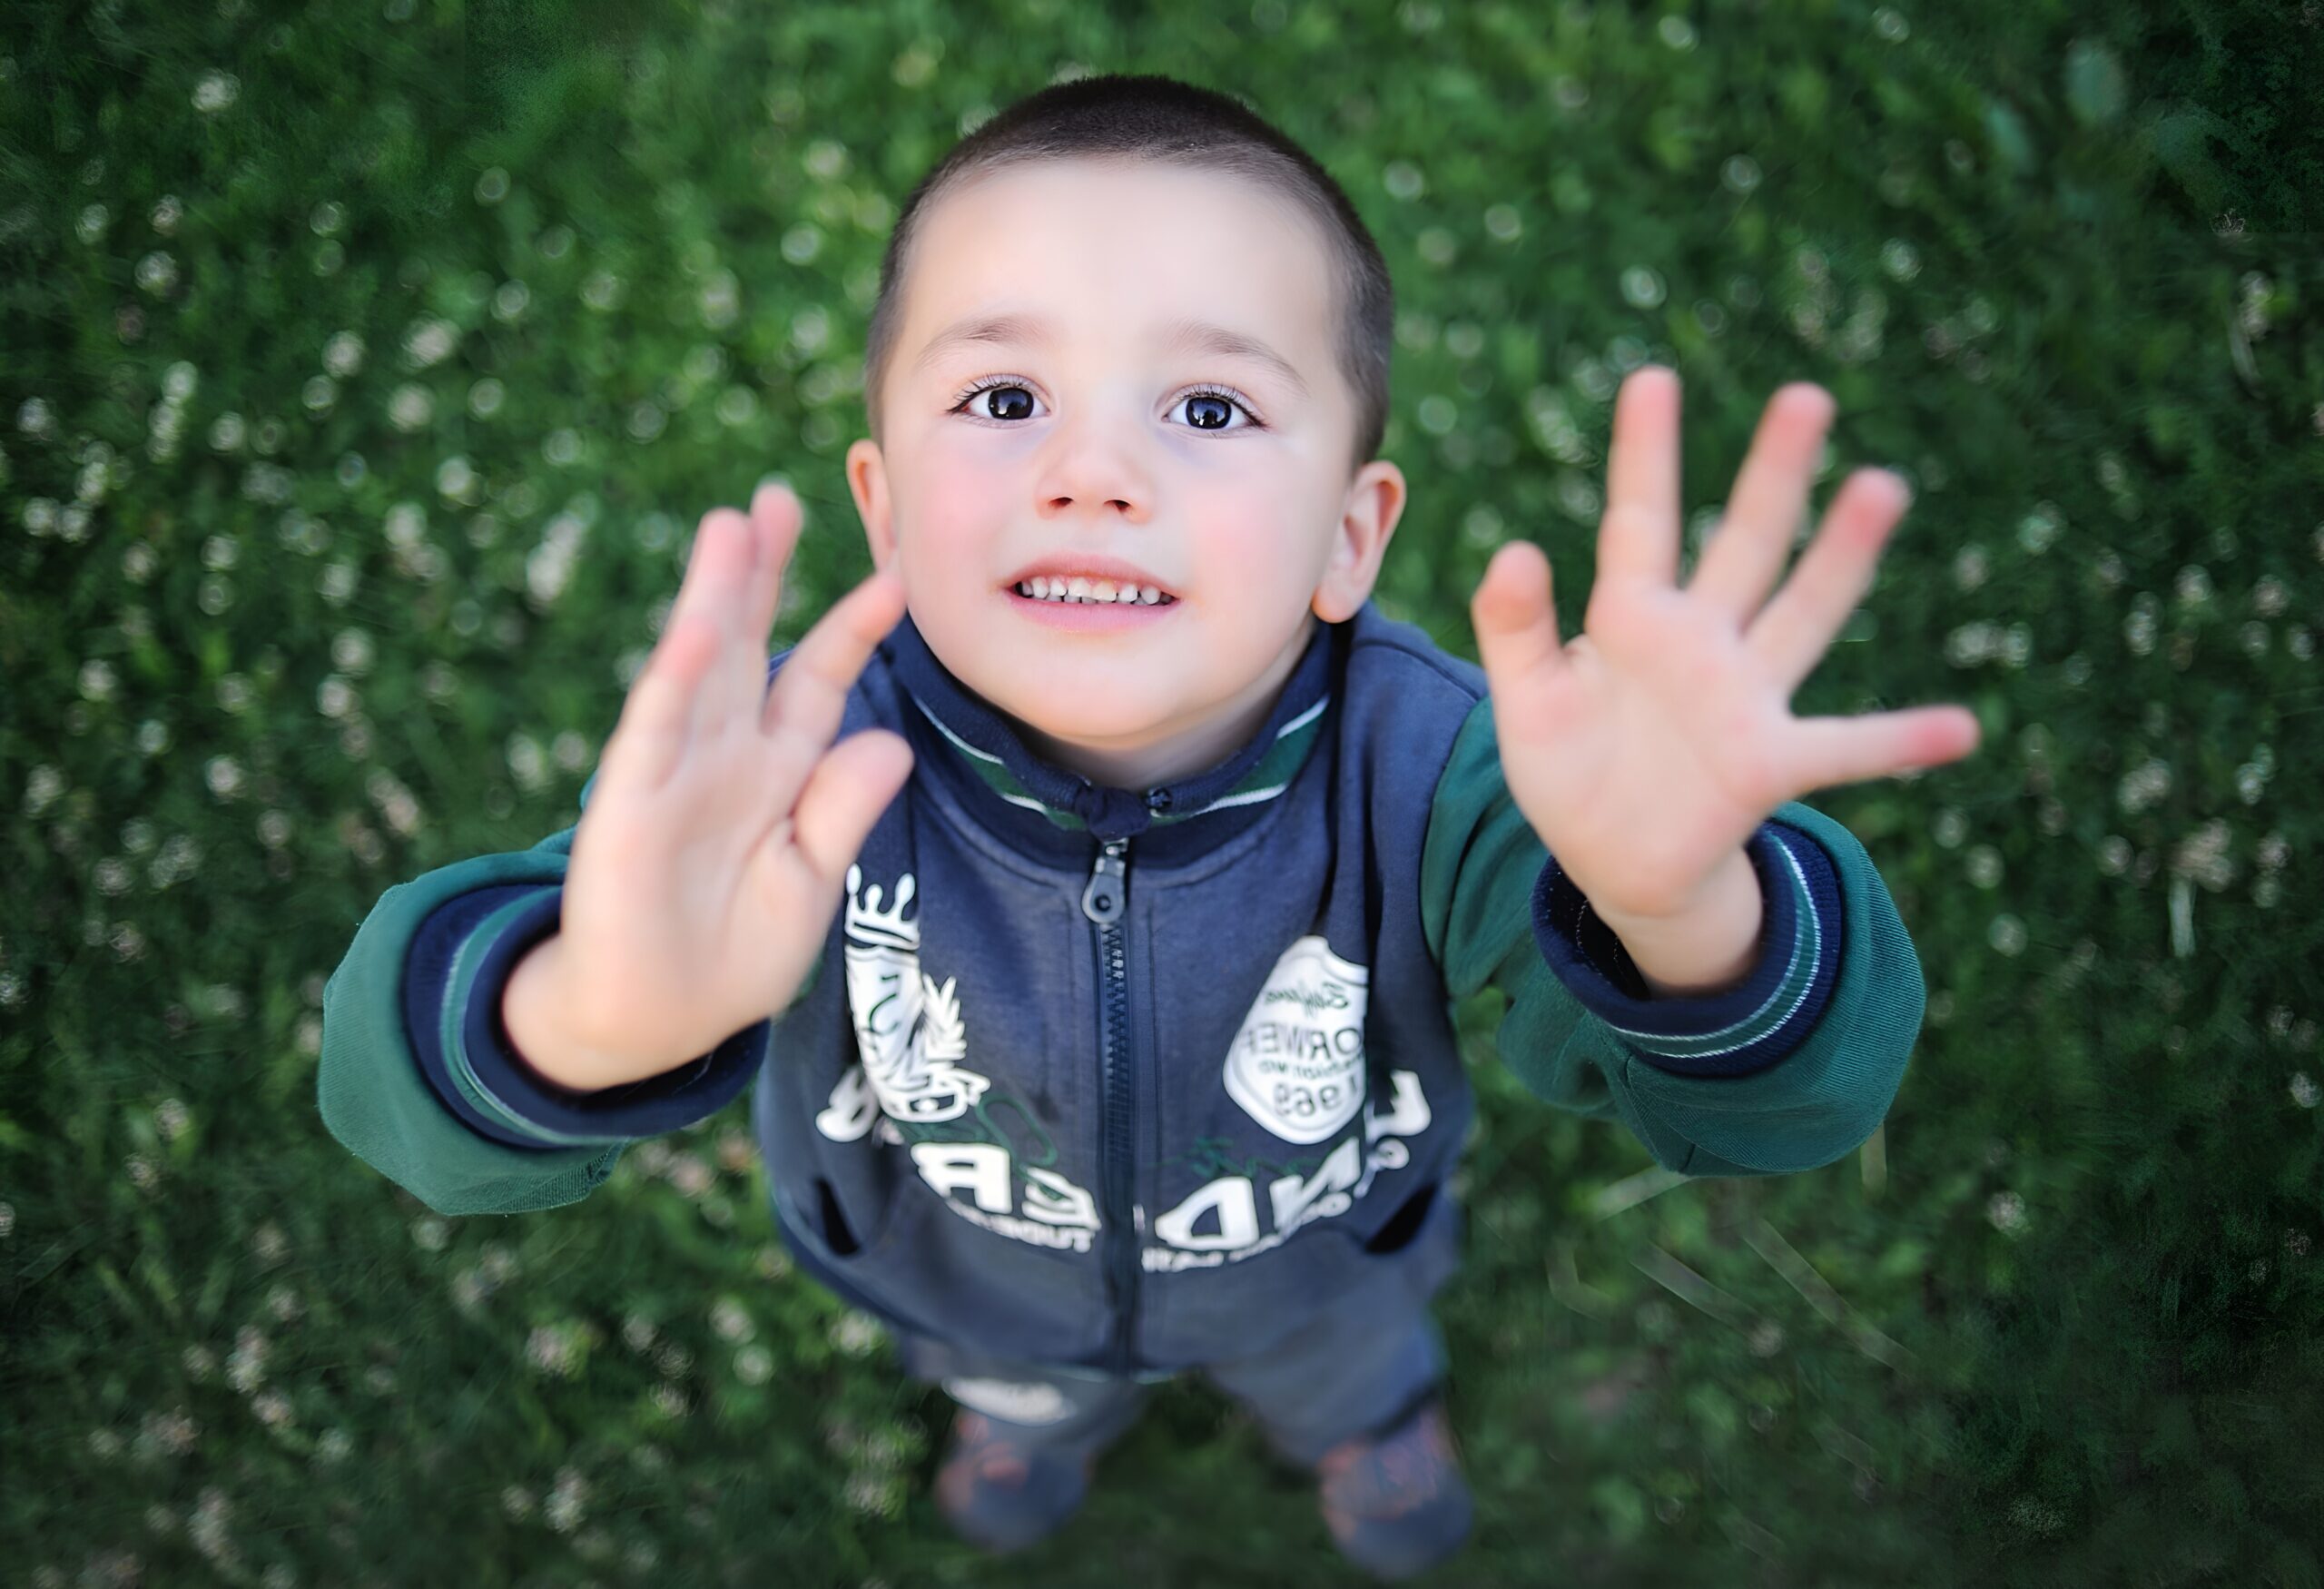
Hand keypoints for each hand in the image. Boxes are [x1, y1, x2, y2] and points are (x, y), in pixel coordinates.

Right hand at [516, 481, 913, 1087]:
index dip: (852, 632)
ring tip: (733, 523)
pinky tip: (700, 620)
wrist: (648, 1025)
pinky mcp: (631, 802)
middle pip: (749, 647)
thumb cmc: (728, 958)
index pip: (816, 686)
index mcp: (774, 776)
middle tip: (779, 497)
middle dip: (764, 574)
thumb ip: (842, 812)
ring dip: (715, 595)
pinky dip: (678, 672)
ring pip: (701, 664)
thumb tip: (891, 740)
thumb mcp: (808, 884)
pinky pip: (658, 726)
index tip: (895, 579)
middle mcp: (723, 757)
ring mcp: (674, 772)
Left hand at [1470, 366, 1980, 923]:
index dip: (1643, 453)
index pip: (1640, 520)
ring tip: (1881, 487)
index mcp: (1633, 616)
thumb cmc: (1568, 767)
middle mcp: (1702, 639)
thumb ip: (1514, 629)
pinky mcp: (1770, 763)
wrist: (1610, 860)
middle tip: (1805, 396)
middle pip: (1745, 543)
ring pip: (1801, 612)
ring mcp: (1744, 697)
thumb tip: (1513, 550)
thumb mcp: (1526, 699)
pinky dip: (1901, 741)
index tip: (1652, 378)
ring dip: (1841, 556)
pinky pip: (1845, 748)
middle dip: (1772, 474)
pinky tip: (1959, 731)